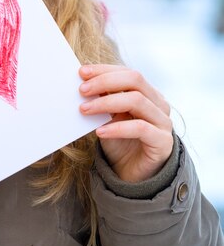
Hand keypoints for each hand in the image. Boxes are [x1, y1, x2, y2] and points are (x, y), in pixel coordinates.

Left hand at [79, 64, 172, 182]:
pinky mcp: (163, 142)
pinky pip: (140, 128)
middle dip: (105, 81)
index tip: (81, 72)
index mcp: (148, 93)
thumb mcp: (107, 117)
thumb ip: (102, 100)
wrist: (132, 175)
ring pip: (137, 100)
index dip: (105, 70)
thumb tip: (84, 82)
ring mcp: (163, 122)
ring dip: (106, 103)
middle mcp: (159, 103)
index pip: (127, 73)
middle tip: (82, 90)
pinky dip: (117, 127)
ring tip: (84, 109)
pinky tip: (100, 131)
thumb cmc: (119, 142)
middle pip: (135, 80)